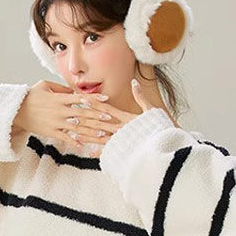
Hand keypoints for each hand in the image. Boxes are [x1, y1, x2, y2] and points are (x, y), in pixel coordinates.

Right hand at [13, 80, 124, 156]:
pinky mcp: (51, 132)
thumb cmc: (31, 96)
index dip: (94, 99)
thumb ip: (61, 88)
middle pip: (83, 114)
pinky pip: (65, 138)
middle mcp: (60, 111)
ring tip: (102, 134)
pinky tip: (83, 146)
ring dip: (91, 131)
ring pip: (77, 127)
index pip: (81, 98)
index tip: (106, 99)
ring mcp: (56, 123)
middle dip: (98, 116)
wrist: (16, 111)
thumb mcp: (45, 85)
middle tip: (110, 119)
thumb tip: (74, 91)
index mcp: (60, 98)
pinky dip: (74, 142)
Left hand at [61, 78, 176, 156]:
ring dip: (85, 135)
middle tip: (70, 115)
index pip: (106, 108)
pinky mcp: (123, 151)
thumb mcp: (151, 110)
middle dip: (84, 118)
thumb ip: (141, 97)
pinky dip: (97, 152)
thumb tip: (135, 82)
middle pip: (99, 122)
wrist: (166, 144)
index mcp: (126, 117)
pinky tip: (86, 151)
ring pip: (99, 136)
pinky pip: (108, 152)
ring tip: (72, 133)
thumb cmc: (159, 127)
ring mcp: (121, 140)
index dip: (94, 103)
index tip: (82, 98)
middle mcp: (121, 128)